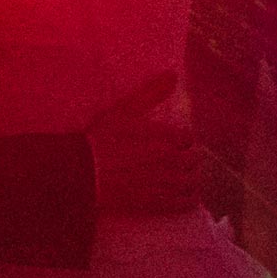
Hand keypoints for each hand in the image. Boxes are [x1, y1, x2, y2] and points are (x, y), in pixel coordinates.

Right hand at [88, 73, 201, 215]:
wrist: (83, 174)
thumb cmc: (100, 140)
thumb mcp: (123, 110)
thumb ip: (151, 93)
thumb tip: (173, 74)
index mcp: (166, 136)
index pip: (188, 138)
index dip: (180, 140)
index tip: (170, 143)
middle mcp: (171, 159)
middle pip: (194, 160)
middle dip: (185, 159)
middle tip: (172, 160)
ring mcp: (166, 183)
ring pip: (193, 181)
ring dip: (188, 178)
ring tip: (177, 178)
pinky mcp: (158, 203)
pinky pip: (186, 202)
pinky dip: (187, 199)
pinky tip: (179, 195)